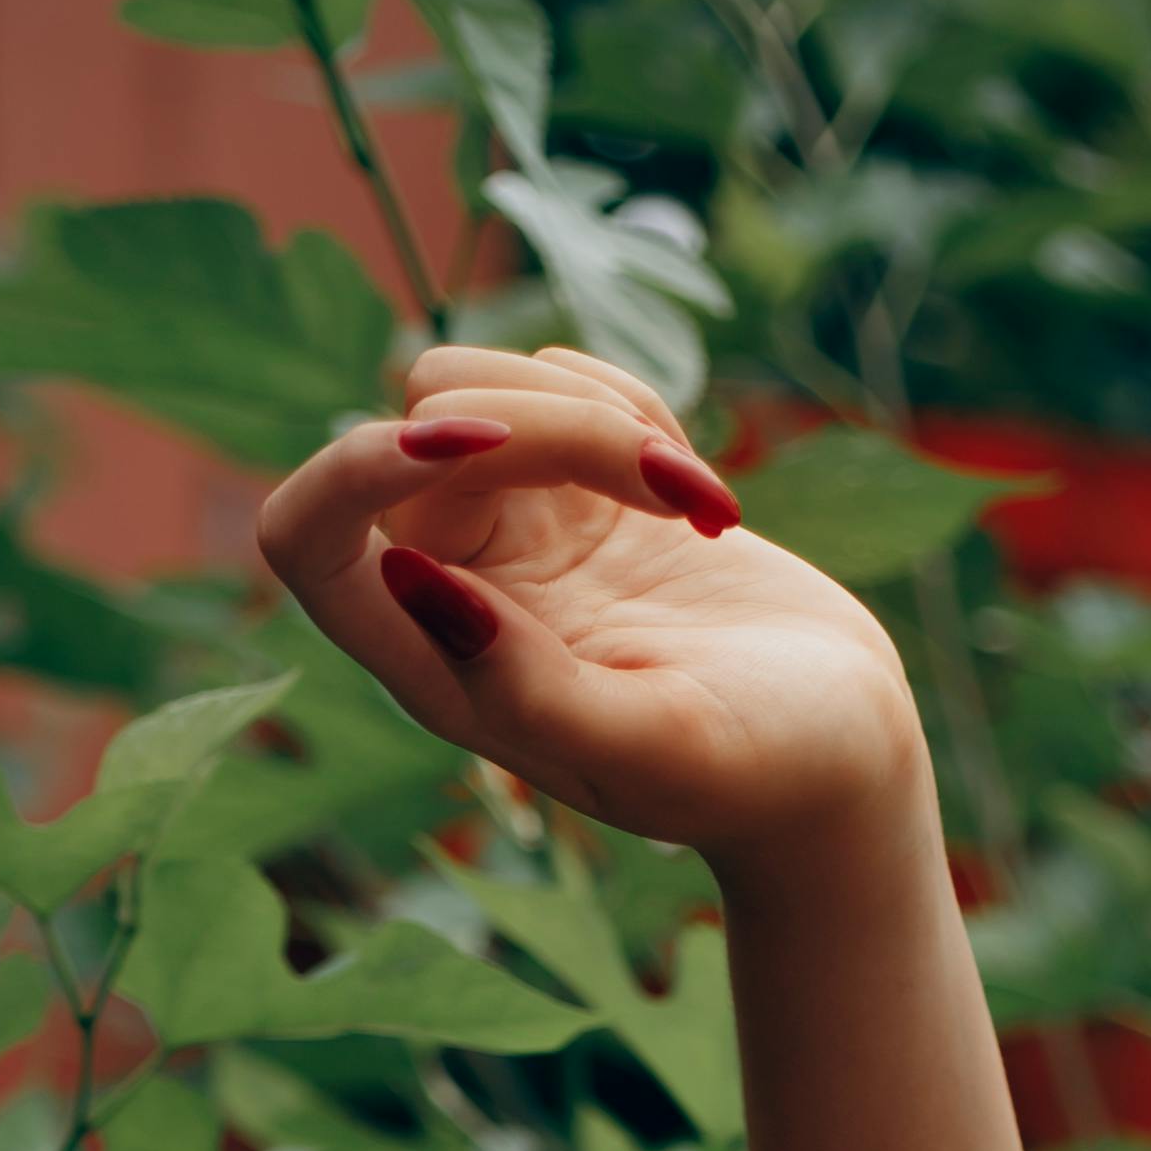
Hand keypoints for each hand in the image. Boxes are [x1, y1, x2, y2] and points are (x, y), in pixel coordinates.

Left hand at [257, 343, 923, 889]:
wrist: (842, 749)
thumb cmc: (753, 773)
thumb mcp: (652, 746)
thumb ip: (525, 687)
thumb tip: (411, 580)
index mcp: (435, 670)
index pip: (308, 538)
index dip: (358, 466)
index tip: (481, 441)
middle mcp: (455, 588)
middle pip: (422, 424)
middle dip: (547, 425)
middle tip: (672, 488)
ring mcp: (515, 530)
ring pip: (483, 383)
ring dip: (595, 408)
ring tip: (692, 497)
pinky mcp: (582, 485)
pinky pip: (560, 376)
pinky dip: (631, 401)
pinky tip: (694, 493)